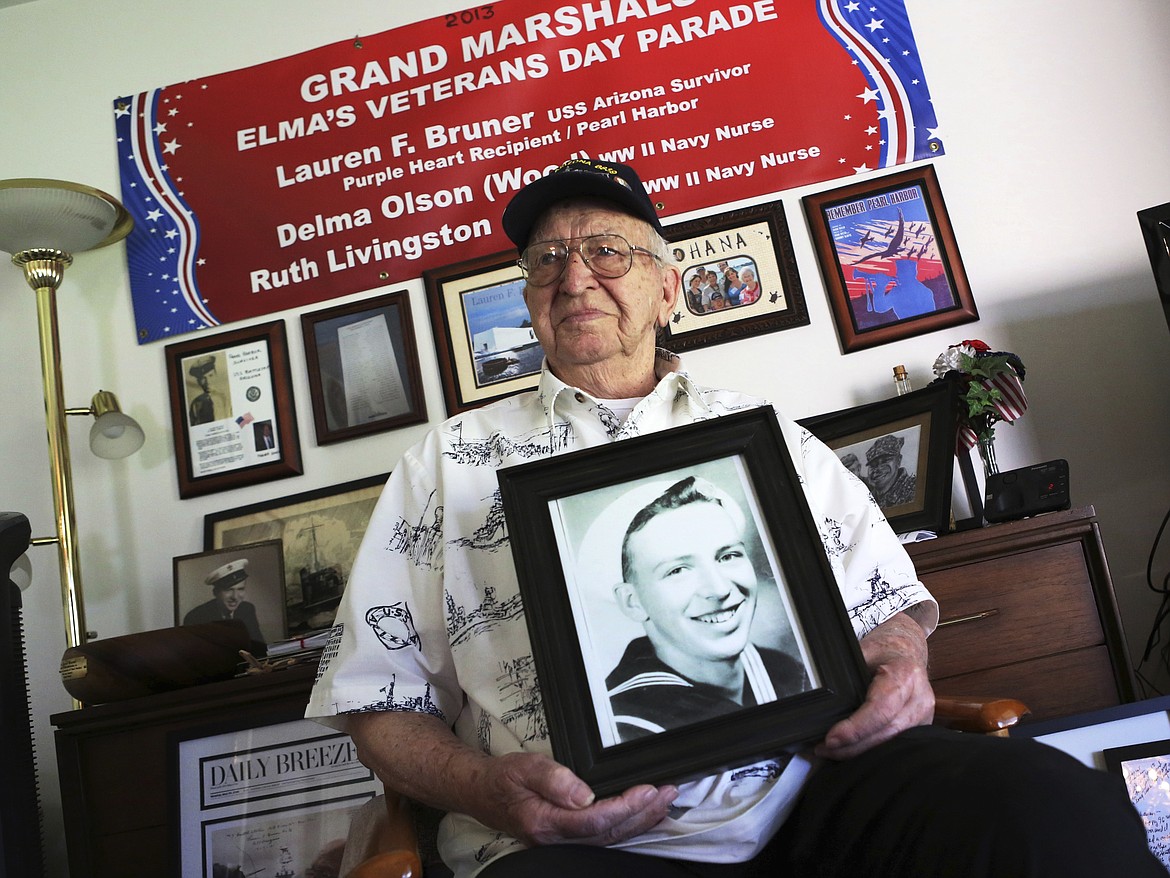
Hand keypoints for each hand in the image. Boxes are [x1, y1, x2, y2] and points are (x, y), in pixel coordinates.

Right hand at [347, 710, 676, 846]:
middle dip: (643, 814)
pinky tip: (644, 813)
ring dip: (641, 820)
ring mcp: (562, 840)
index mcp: (547, 823)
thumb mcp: (523, 767)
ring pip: (610, 836)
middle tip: (670, 792)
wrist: (477, 792)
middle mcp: (557, 837)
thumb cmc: (500, 779)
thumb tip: (583, 792)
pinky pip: (603, 833)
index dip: (625, 808)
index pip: (595, 820)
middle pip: (610, 832)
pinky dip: (628, 823)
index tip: (649, 790)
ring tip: (666, 801)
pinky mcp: (567, 835)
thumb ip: (553, 779)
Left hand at [815, 611, 933, 760]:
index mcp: (905, 675)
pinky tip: (850, 751)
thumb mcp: (862, 652)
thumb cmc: (882, 652)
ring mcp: (924, 717)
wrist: (906, 651)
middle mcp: (920, 699)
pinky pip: (894, 745)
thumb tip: (819, 694)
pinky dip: (871, 751)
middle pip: (885, 733)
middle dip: (852, 746)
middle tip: (822, 749)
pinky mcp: (921, 729)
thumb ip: (845, 674)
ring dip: (859, 753)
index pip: (881, 708)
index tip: (831, 738)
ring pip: (890, 744)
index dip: (856, 728)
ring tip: (830, 752)